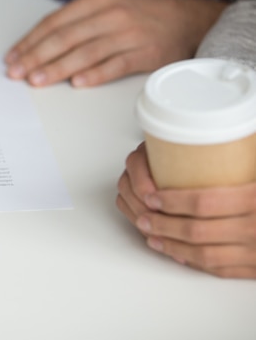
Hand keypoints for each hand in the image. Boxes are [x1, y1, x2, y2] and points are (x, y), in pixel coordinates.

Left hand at [5, 0, 227, 86]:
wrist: (189, 20)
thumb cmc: (140, 17)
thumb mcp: (106, 9)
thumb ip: (76, 25)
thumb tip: (39, 49)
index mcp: (96, 2)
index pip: (54, 23)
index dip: (30, 41)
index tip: (13, 57)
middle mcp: (110, 15)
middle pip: (65, 38)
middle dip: (36, 56)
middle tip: (17, 73)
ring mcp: (128, 34)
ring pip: (86, 52)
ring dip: (58, 68)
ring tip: (37, 80)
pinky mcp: (145, 53)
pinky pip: (115, 65)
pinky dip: (95, 74)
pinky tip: (77, 84)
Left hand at [117, 143, 255, 278]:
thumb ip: (246, 148)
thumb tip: (235, 120)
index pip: (205, 203)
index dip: (173, 202)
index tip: (153, 195)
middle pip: (197, 231)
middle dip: (163, 225)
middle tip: (143, 216)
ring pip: (204, 255)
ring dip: (172, 246)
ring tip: (152, 236)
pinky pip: (221, 270)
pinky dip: (194, 263)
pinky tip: (178, 254)